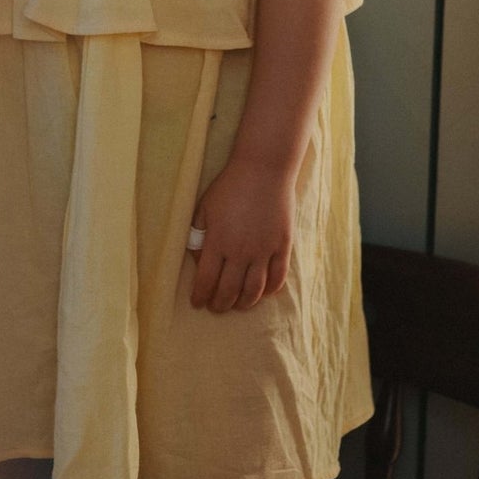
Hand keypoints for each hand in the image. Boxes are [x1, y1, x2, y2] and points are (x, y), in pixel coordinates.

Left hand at [188, 157, 295, 311]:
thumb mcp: (204, 208)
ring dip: (244, 303)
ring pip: (254, 290)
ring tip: (238, 305)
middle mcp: (241, 251)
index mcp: (218, 242)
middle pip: (229, 291)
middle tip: (216, 308)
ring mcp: (264, 250)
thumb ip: (197, 235)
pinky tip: (263, 293)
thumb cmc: (229, 187)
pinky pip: (278, 277)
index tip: (197, 303)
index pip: (206, 281)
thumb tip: (196, 259)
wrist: (264, 170)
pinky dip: (270, 290)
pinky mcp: (282, 246)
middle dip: (220, 304)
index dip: (200, 296)